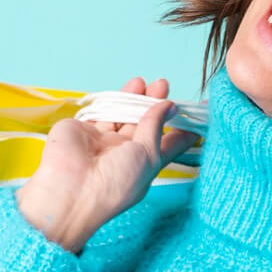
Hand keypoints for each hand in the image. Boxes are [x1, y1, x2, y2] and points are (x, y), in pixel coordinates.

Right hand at [15, 75, 200, 251]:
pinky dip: (115, 99)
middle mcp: (125, 154)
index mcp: (144, 166)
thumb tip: (169, 106)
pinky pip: (102, 110)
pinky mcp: (84, 129)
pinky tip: (129, 88)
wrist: (72, 188)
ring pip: (123, 114)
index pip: (167, 144)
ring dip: (135, 97)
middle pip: (144, 123)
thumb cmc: (115, 183)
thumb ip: (156, 127)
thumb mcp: (148, 156)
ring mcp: (104, 141)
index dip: (182, 128)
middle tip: (163, 85)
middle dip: (155, 104)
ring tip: (147, 82)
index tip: (199, 111)